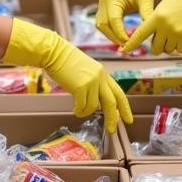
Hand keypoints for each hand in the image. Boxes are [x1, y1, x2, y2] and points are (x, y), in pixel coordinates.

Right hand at [4, 18, 131, 132]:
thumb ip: (93, 85)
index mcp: (103, 73)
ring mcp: (91, 82)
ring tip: (79, 112)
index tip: (128, 119)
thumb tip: (96, 103)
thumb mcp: (85, 71)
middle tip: (111, 129)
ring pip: (95, 106)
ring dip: (86, 113)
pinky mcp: (80, 86)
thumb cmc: (64, 61)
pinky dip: (79, 111)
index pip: (118, 92)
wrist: (54, 52)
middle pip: (112, 102)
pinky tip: (75, 110)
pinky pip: (83, 106)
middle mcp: (100, 77)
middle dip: (112, 118)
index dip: (125, 107)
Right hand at [95, 0, 170, 45]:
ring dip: (111, 36)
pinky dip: (110, 31)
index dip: (121, 34)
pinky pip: (103, 22)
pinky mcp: (104, 7)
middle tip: (128, 46)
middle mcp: (103, 1)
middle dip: (115, 37)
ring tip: (125, 43)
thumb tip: (149, 31)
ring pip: (101, 26)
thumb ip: (146, 14)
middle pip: (103, 25)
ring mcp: (102, 4)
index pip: (113, 21)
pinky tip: (123, 36)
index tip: (130, 42)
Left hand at [123, 0, 181, 55]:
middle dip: (156, 46)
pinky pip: (179, 51)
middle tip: (163, 38)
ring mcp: (177, 35)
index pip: (140, 34)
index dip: (131, 44)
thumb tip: (149, 37)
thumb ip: (155, 20)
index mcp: (157, 16)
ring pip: (167, 50)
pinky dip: (181, 46)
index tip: (123, 51)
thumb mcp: (166, 5)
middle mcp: (165, 27)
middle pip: (154, 48)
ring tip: (178, 31)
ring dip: (170, 45)